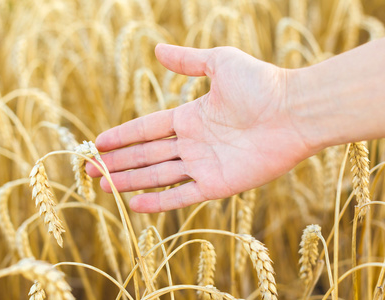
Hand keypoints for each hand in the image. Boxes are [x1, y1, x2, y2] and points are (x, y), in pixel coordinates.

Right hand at [87, 44, 314, 212]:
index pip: (149, 129)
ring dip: (130, 181)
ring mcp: (205, 165)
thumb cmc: (261, 84)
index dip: (123, 136)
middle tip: (90, 169)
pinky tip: (135, 204)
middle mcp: (195, 143)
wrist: (293, 112)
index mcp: (192, 116)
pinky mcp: (218, 185)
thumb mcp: (220, 62)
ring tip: (103, 185)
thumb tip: (157, 50)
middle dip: (118, 162)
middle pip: (148, 155)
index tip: (99, 142)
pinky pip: (182, 196)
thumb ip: (189, 61)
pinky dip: (159, 203)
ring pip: (158, 176)